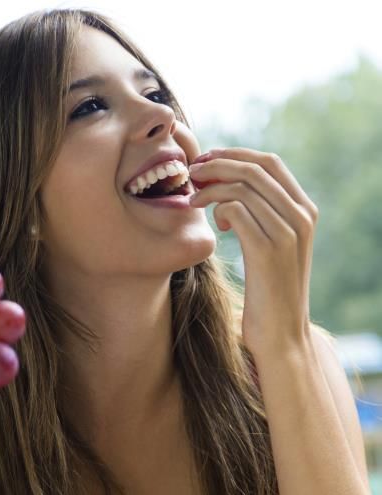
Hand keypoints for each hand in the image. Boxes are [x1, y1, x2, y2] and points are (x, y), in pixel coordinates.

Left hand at [188, 148, 317, 357]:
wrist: (281, 334)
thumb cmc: (269, 292)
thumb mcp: (273, 247)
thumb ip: (263, 215)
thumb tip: (231, 185)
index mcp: (305, 210)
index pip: (269, 161)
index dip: (234, 155)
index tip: (208, 160)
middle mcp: (301, 216)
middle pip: (255, 168)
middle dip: (218, 164)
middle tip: (193, 174)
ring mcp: (287, 232)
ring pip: (242, 187)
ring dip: (211, 188)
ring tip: (195, 201)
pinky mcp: (268, 251)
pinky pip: (235, 210)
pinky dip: (218, 210)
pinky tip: (216, 227)